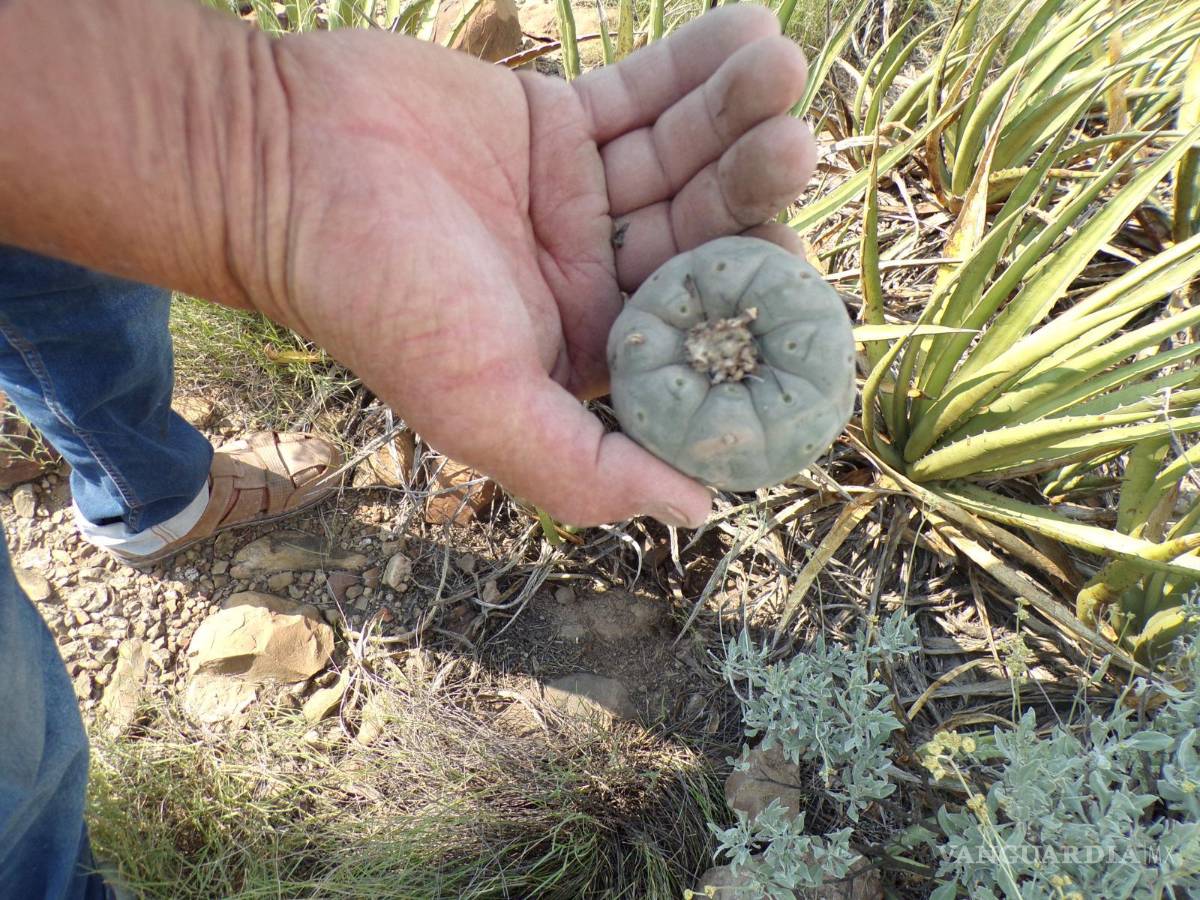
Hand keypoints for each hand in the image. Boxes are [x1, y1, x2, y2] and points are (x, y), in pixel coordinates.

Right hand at [269, 6, 814, 526]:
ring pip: (682, 159)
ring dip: (736, 116)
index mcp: (586, 354)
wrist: (280, 167)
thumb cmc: (375, 296)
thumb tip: (699, 508)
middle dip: (752, 191)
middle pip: (701, 235)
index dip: (753, 302)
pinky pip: (640, 94)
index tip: (799, 266)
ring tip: (782, 68)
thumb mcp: (479, 409)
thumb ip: (585, 471)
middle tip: (795, 145)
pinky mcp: (556, 123)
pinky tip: (748, 31)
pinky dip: (694, 67)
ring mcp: (578, 199)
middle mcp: (592, 281)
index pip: (696, 333)